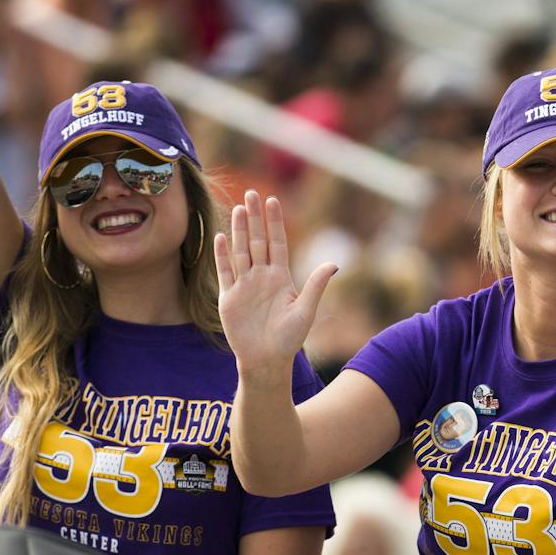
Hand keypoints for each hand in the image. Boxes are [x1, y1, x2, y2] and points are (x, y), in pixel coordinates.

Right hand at [212, 190, 336, 371]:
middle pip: (257, 241)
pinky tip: (221, 237)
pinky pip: (225, 271)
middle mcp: (261, 277)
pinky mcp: (229, 297)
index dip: (275, 222)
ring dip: (238, 230)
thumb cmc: (289, 339)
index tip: (273, 201)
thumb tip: (333, 264)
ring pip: (240, 251)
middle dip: (254, 218)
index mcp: (281, 277)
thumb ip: (315, 286)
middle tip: (252, 194)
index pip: (277, 243)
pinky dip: (222, 255)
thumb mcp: (305, 311)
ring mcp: (244, 285)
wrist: (266, 360)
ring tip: (237, 208)